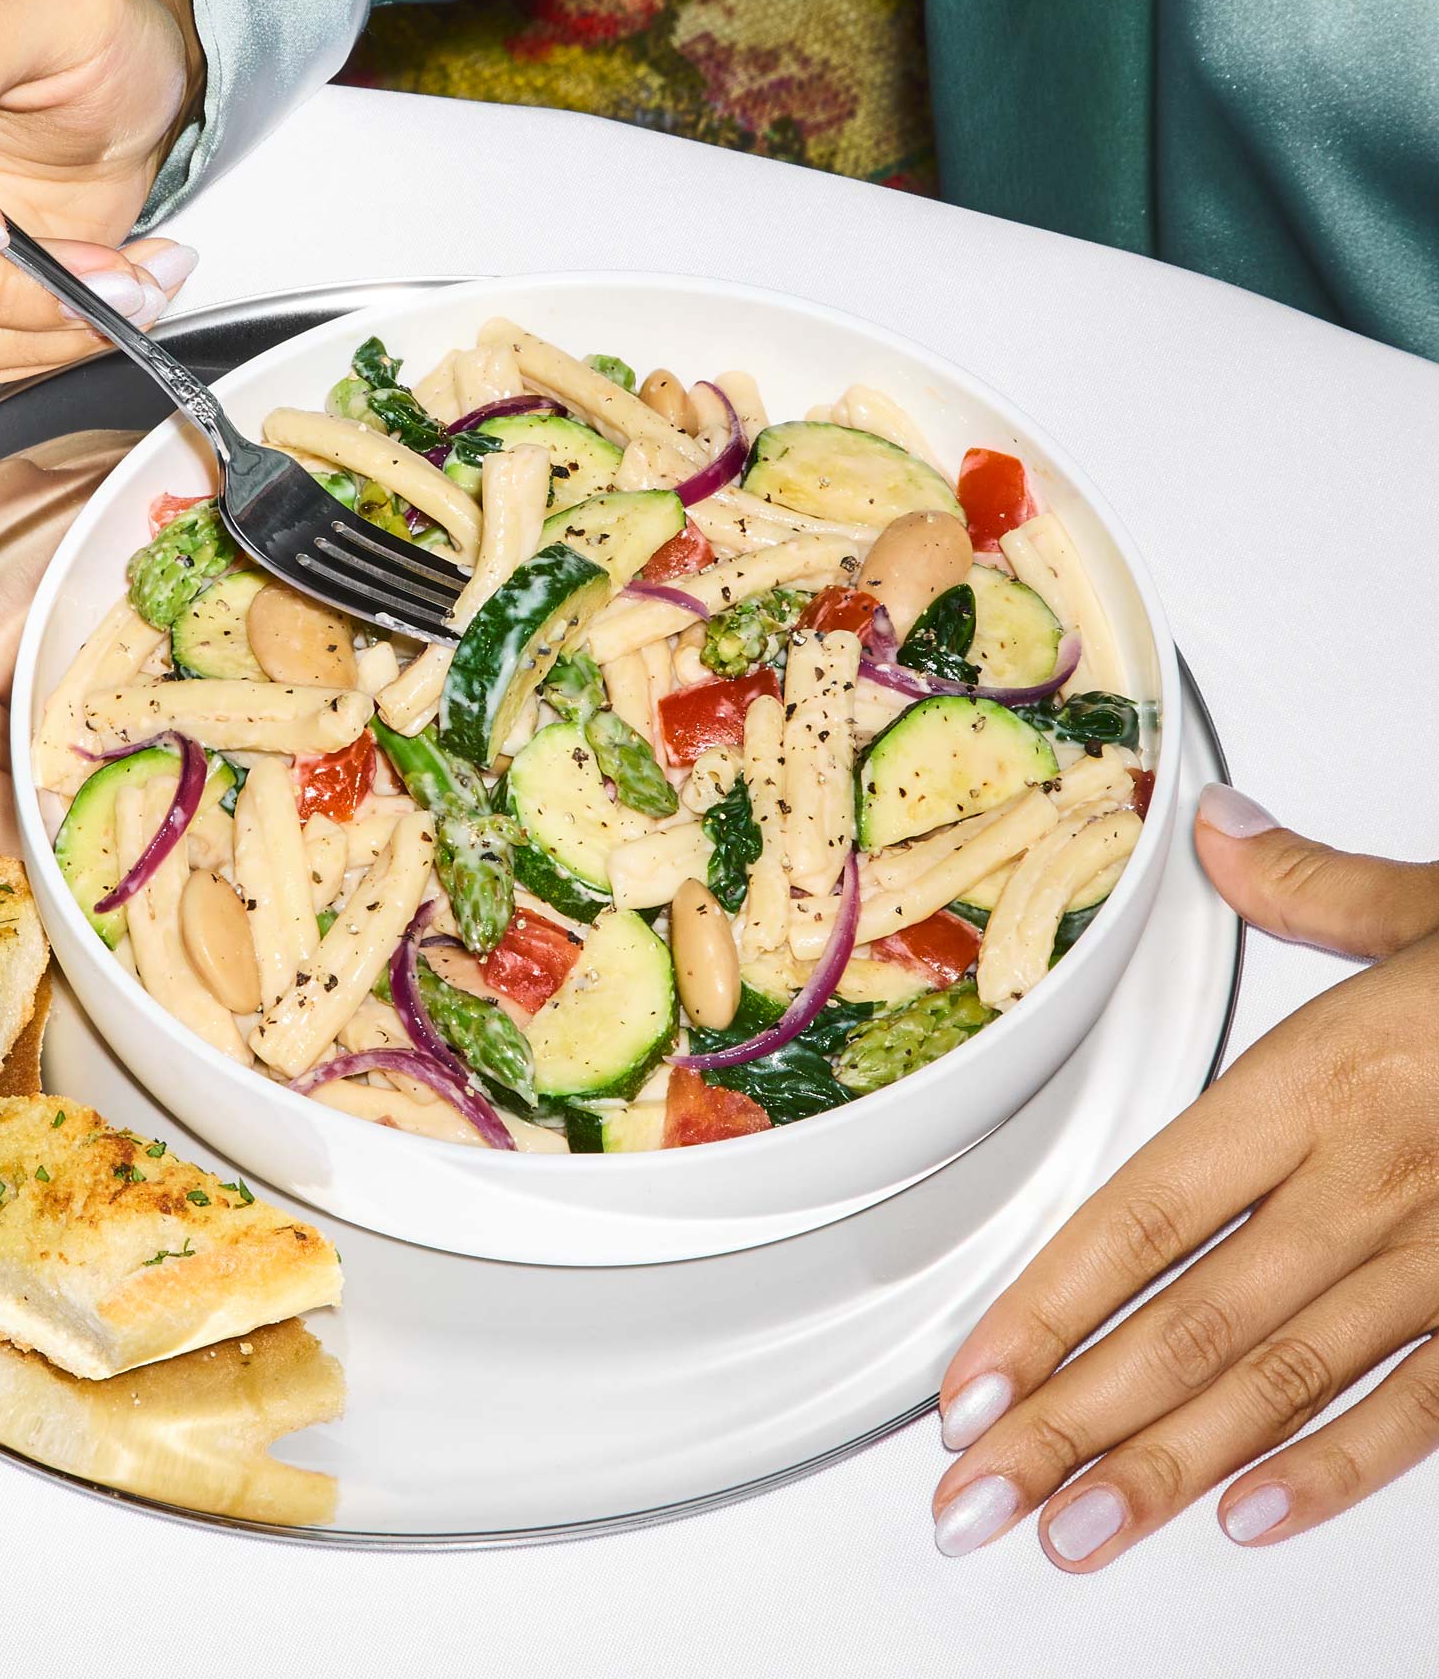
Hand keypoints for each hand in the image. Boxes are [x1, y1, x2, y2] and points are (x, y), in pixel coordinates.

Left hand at [929, 782, 1438, 1567]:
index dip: (1043, 1308)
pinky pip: (1424, 1409)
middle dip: (1069, 1422)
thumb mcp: (1429, 912)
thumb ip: (1310, 887)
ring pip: (1279, 1381)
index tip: (967, 1383)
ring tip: (1073, 1531)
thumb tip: (1212, 829)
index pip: (1141, 1215)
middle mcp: (1367, 1184)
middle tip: (974, 1497)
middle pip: (1187, 1322)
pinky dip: (1337, 1469)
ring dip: (1168, 1467)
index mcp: (1320, 1085)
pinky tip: (1248, 1513)